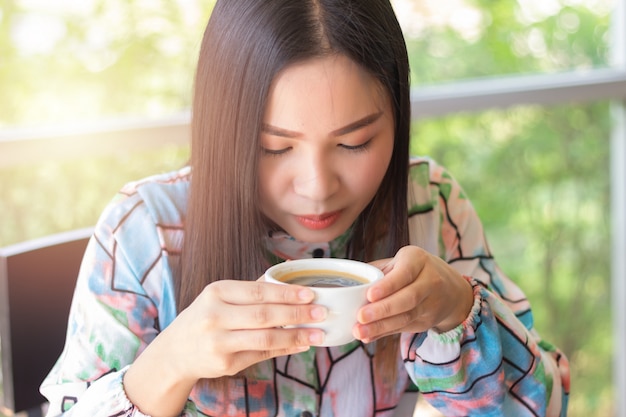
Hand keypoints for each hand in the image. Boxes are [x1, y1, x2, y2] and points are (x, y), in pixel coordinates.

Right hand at [165, 279, 327, 379]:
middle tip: (322, 312)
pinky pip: (261, 354)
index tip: (311, 294)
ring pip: (265, 337)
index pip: (258, 291)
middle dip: (297, 313)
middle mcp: (215, 316)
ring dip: (296, 335)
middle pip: (264, 315)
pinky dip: (284, 348)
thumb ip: (252, 288)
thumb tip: (288, 272)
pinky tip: (301, 344)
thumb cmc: (205, 317)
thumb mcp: (220, 296)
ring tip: (318, 332)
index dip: (287, 293)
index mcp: (216, 292)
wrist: (175, 351)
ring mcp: (219, 342)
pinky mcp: (225, 364)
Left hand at [353, 245, 473, 342]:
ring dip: (380, 326)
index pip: (404, 273)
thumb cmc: (414, 270)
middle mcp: (430, 280)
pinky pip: (404, 328)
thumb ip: (377, 270)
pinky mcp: (427, 321)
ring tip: (359, 331)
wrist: (451, 290)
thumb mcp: (400, 262)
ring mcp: (431, 303)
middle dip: (383, 309)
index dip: (388, 285)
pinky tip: (368, 336)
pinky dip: (384, 333)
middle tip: (360, 316)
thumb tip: (347, 280)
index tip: (370, 294)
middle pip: (408, 298)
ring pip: (406, 317)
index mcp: (418, 260)